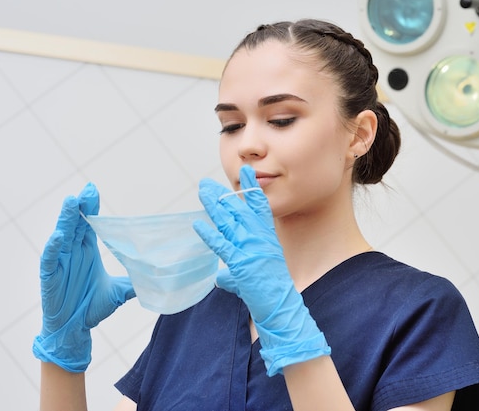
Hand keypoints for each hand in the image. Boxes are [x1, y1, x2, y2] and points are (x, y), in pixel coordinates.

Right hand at [33, 183, 134, 372]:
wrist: (76, 330)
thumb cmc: (92, 307)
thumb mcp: (120, 291)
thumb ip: (136, 281)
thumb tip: (160, 277)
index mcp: (88, 252)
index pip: (89, 224)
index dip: (91, 208)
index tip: (93, 190)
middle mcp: (73, 253)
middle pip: (76, 224)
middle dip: (81, 206)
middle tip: (87, 189)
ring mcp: (60, 264)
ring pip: (61, 236)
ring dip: (66, 219)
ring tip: (72, 202)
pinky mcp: (50, 277)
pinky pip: (49, 260)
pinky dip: (53, 248)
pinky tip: (59, 236)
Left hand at [193, 165, 330, 375]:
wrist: (280, 305)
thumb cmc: (271, 292)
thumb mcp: (253, 277)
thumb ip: (234, 275)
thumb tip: (219, 278)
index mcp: (267, 237)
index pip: (259, 207)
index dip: (251, 189)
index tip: (246, 171)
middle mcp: (260, 238)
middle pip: (238, 210)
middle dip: (221, 196)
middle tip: (206, 184)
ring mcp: (251, 249)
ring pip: (229, 222)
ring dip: (213, 206)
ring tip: (202, 192)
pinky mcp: (241, 262)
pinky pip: (222, 245)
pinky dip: (209, 235)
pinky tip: (198, 225)